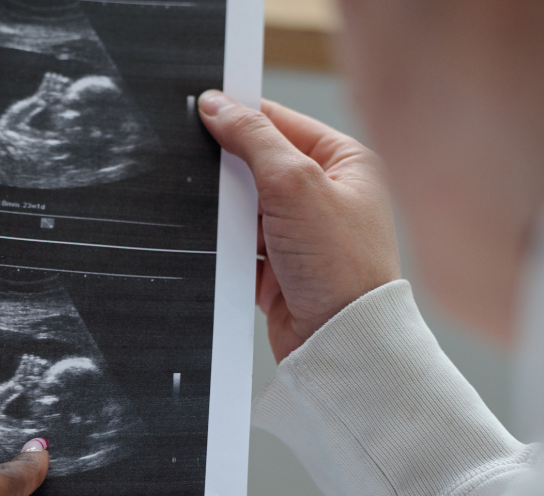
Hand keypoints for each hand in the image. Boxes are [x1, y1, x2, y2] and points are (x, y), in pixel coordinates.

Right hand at [198, 91, 401, 361]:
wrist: (340, 342)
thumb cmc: (341, 266)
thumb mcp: (295, 184)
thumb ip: (253, 139)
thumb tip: (216, 105)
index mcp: (345, 162)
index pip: (280, 122)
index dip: (239, 116)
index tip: (198, 111)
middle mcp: (326, 194)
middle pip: (256, 163)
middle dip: (227, 170)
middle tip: (198, 168)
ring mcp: (301, 233)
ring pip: (242, 206)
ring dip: (224, 212)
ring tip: (215, 218)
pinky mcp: (278, 267)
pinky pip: (237, 244)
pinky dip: (224, 245)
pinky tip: (217, 247)